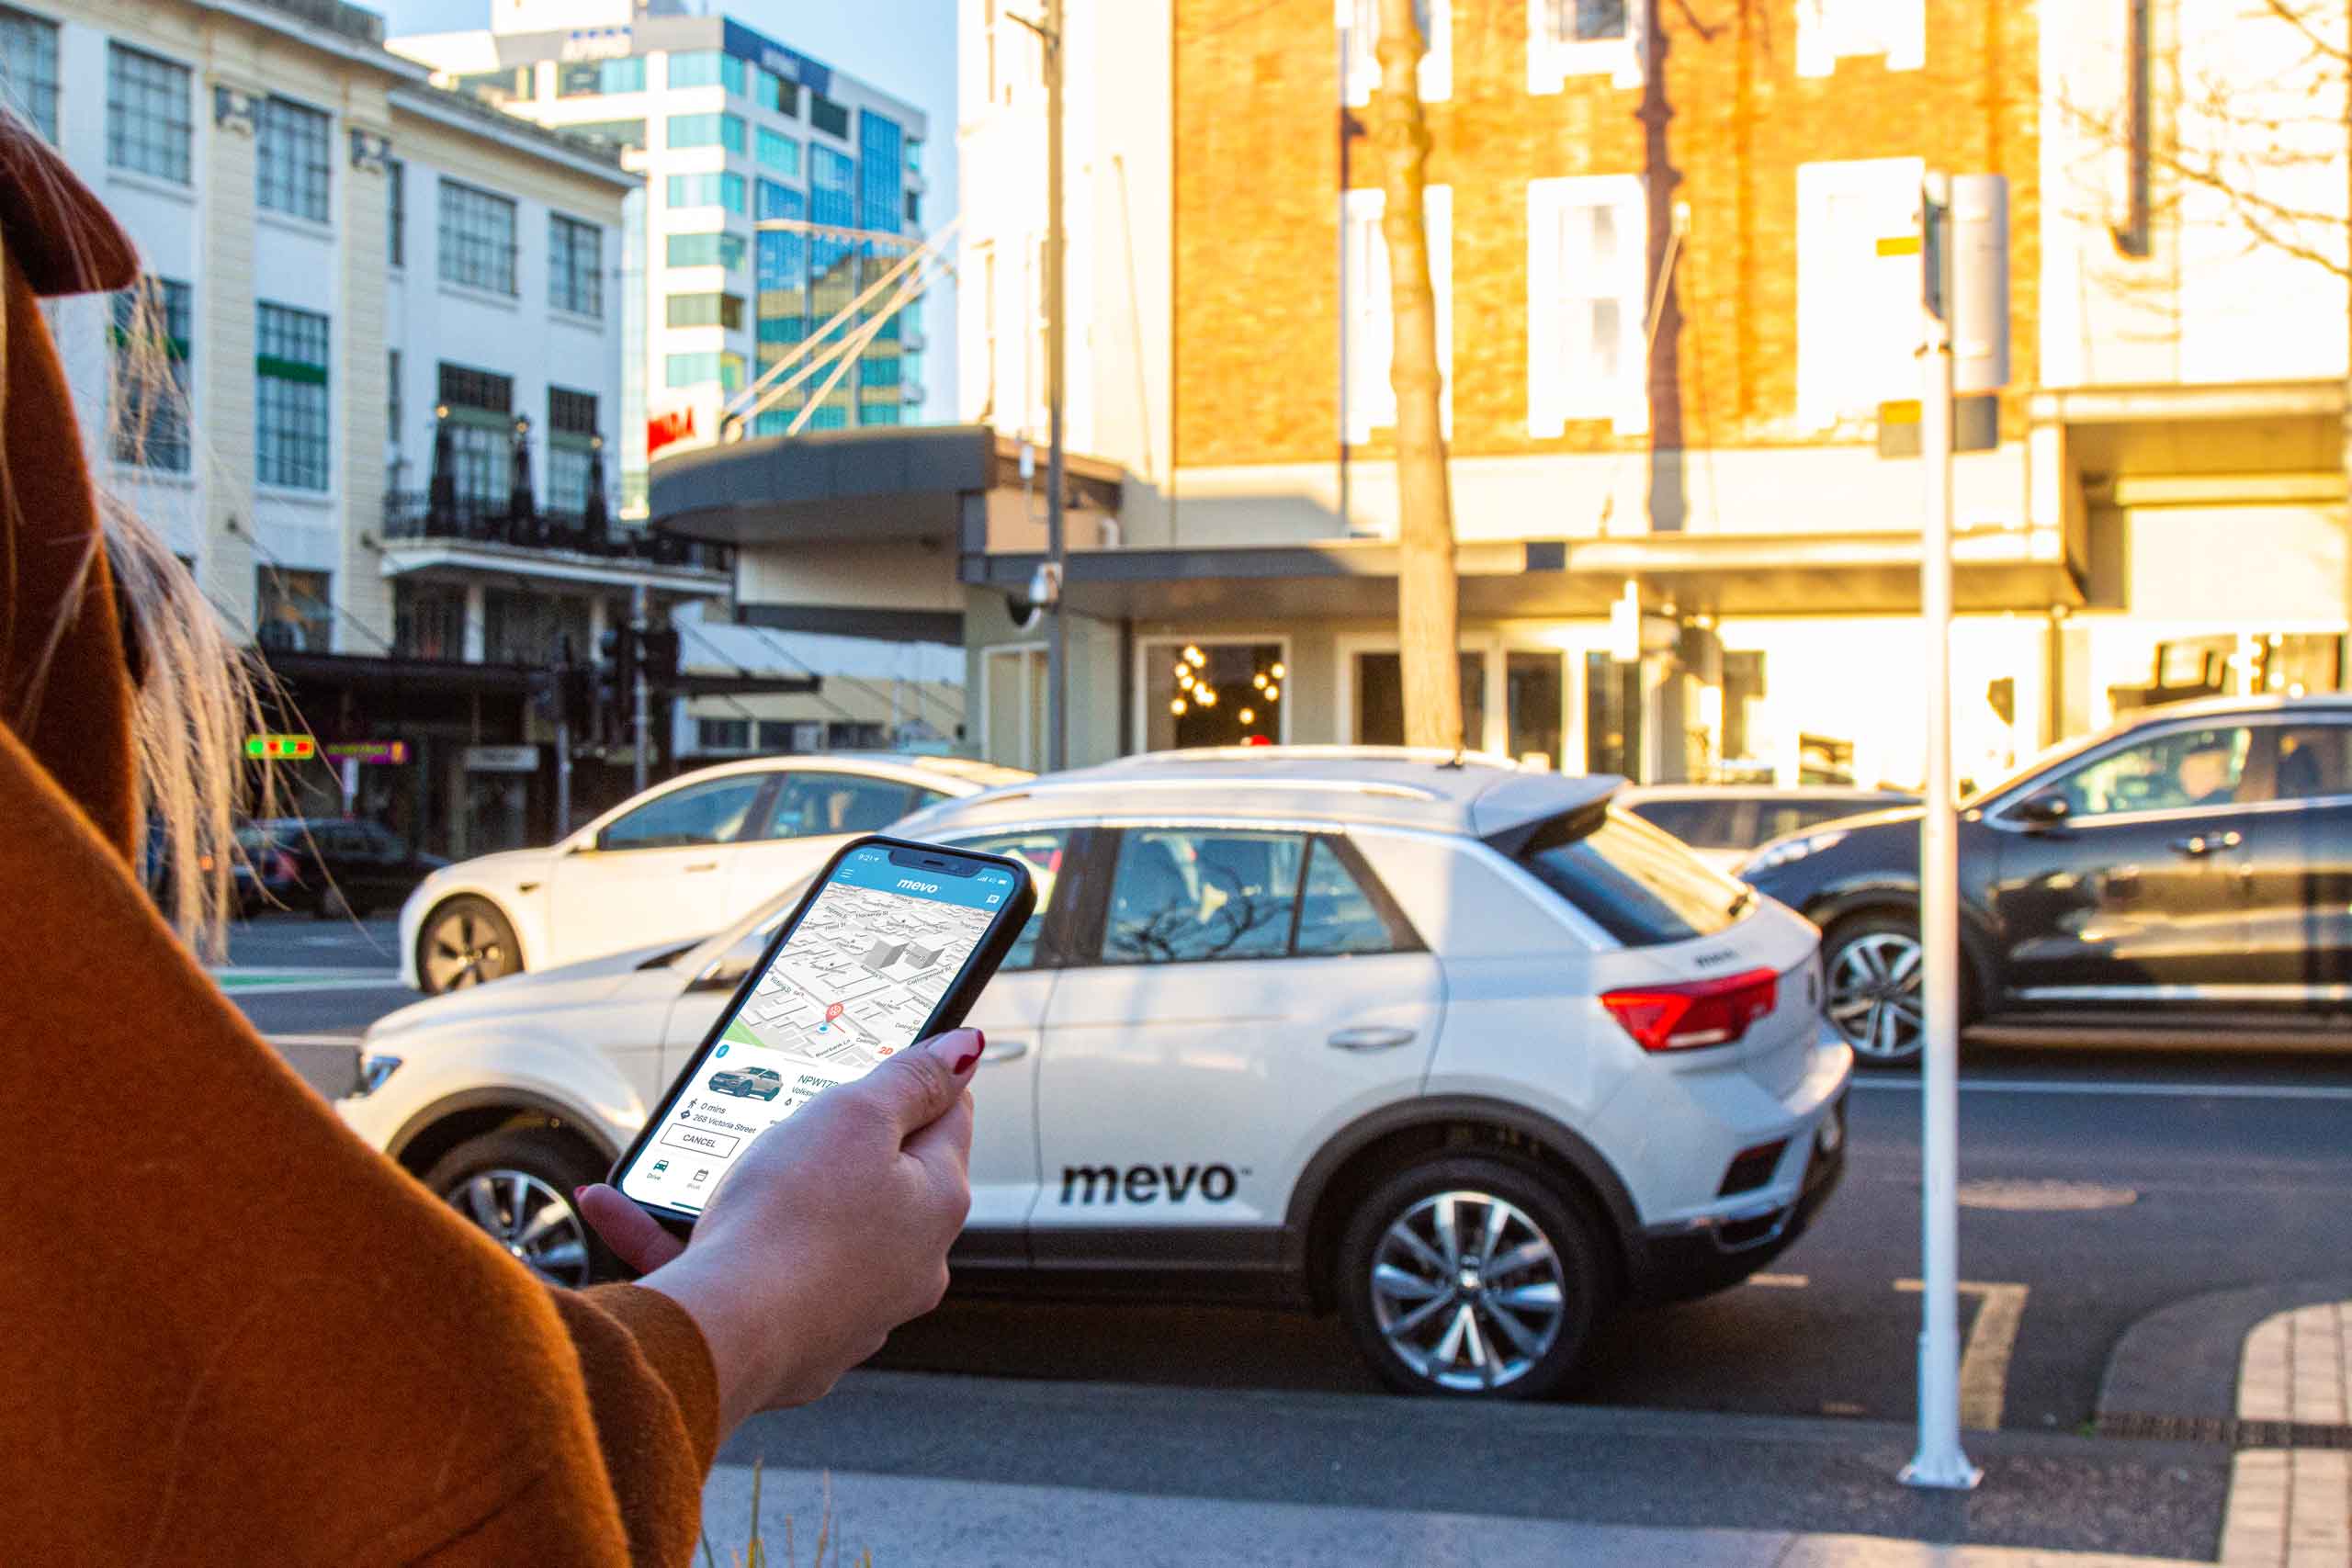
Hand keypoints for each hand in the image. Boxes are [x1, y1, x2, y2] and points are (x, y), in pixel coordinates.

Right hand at [576, 1028, 981, 1434]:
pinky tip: (616, 1205)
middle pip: (872, 1177)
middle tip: (775, 1110)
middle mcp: (904, 1263)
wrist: (723, 1337)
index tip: (876, 1062)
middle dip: (818, 1141)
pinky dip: (685, 1239)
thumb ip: (911, 1078)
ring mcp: (847, 1307)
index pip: (945, 1122)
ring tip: (682, 1155)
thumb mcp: (855, 1114)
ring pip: (795, 1225)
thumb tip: (964, 1051)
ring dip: (738, 1187)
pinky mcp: (786, 1340)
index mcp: (936, 1205)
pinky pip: (739, 1272)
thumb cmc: (794, 1219)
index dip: (914, 1082)